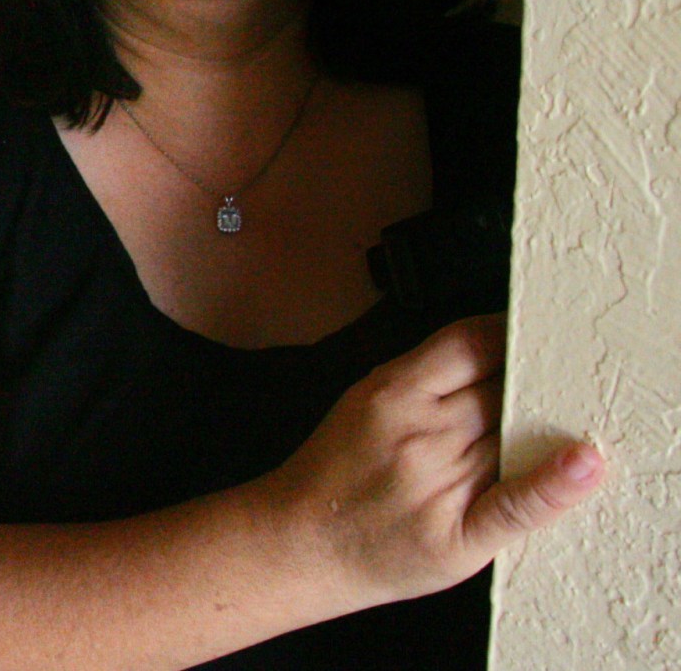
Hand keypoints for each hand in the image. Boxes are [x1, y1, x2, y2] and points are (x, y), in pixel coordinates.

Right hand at [263, 315, 604, 607]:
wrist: (297, 545)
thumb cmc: (332, 476)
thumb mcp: (363, 404)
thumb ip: (425, 380)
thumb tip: (496, 359)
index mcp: (392, 393)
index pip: (473, 343)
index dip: (512, 335)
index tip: (536, 335)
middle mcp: (419, 434)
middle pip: (503, 390)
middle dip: (531, 385)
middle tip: (555, 383)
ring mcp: (440, 484)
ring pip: (517, 437)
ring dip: (540, 429)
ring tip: (551, 424)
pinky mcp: (458, 535)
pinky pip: (516, 504)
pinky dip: (554, 485)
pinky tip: (583, 466)